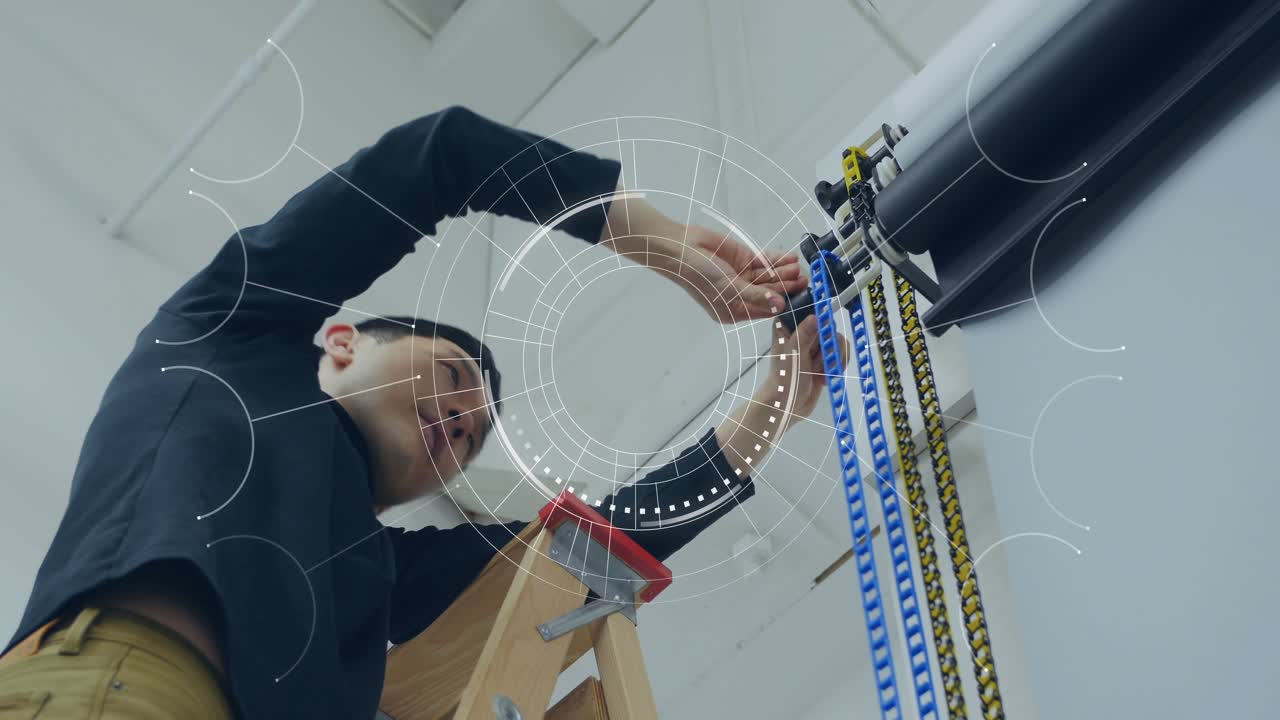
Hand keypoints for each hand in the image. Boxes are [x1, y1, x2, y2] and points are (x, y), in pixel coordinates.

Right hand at [674, 225, 807, 323]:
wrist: (681, 248)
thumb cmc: (700, 276)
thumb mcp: (729, 290)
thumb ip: (756, 296)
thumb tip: (779, 305)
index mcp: (733, 310)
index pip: (764, 310)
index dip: (782, 304)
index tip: (800, 300)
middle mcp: (740, 295)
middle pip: (769, 292)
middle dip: (787, 287)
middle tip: (805, 281)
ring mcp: (742, 276)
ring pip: (769, 276)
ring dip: (784, 273)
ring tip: (800, 268)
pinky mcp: (743, 259)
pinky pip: (764, 261)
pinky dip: (777, 260)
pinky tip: (791, 258)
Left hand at [769, 315, 848, 423]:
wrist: (788, 405)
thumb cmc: (785, 379)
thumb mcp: (794, 355)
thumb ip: (805, 335)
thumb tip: (817, 316)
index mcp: (788, 325)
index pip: (809, 308)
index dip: (821, 317)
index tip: (824, 331)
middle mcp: (802, 331)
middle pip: (829, 326)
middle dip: (827, 347)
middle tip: (815, 362)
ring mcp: (814, 345)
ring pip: (838, 341)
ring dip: (831, 360)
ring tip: (818, 373)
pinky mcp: (824, 357)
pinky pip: (841, 354)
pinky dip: (835, 367)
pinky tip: (823, 378)